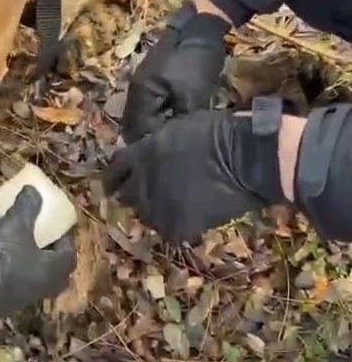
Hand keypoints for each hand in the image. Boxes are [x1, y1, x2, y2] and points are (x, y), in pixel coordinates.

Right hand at [0, 186, 75, 315]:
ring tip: (20, 251)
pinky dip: (14, 276)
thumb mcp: (15, 223)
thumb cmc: (0, 251)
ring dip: (32, 268)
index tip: (56, 228)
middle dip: (50, 257)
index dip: (65, 240)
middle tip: (41, 241)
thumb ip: (28, 206)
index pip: (69, 255)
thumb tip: (34, 189)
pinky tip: (1, 264)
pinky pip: (15, 288)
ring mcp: (23, 300)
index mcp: (53, 270)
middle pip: (55, 273)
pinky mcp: (3, 305)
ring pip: (35, 283)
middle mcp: (43, 289)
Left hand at [104, 108, 286, 243]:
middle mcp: (141, 182)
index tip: (120, 181)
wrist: (246, 157)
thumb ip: (154, 146)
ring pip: (146, 216)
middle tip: (151, 194)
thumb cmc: (217, 133)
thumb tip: (149, 156)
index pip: (114, 171)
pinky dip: (179, 227)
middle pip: (126, 195)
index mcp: (140, 155)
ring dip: (156, 212)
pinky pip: (170, 232)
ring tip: (174, 207)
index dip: (117, 177)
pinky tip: (192, 220)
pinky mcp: (178, 226)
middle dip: (135, 194)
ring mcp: (158, 207)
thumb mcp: (175, 130)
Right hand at [122, 1, 230, 142]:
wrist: (202, 24)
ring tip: (174, 142)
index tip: (166, 156)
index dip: (150, 145)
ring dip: (157, 129)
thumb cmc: (195, 59)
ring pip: (146, 116)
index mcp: (140, 92)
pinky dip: (163, 118)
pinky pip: (155, 107)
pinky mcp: (157, 82)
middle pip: (137, 124)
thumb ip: (184, 119)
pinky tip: (177, 125)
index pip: (138, 129)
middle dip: (151, 139)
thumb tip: (181, 142)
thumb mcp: (193, 92)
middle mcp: (137, 90)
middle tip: (170, 152)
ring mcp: (146, 85)